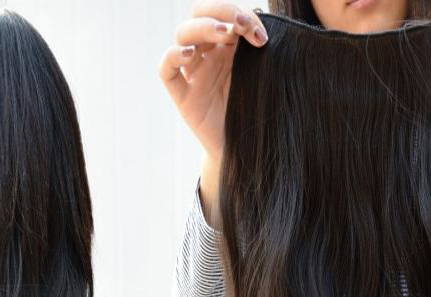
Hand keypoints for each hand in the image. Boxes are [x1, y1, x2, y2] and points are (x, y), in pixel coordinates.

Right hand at [159, 2, 267, 159]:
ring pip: (183, 34)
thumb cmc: (257, 111)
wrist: (247, 149)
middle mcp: (208, 56)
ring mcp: (193, 74)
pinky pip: (166, 70)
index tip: (260, 35)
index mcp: (227, 47)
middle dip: (222, 12)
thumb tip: (259, 20)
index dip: (238, 14)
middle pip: (199, 15)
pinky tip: (190, 54)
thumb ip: (258, 49)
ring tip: (225, 33)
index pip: (221, 13)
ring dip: (204, 26)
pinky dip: (173, 55)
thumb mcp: (263, 75)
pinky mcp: (183, 96)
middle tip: (242, 27)